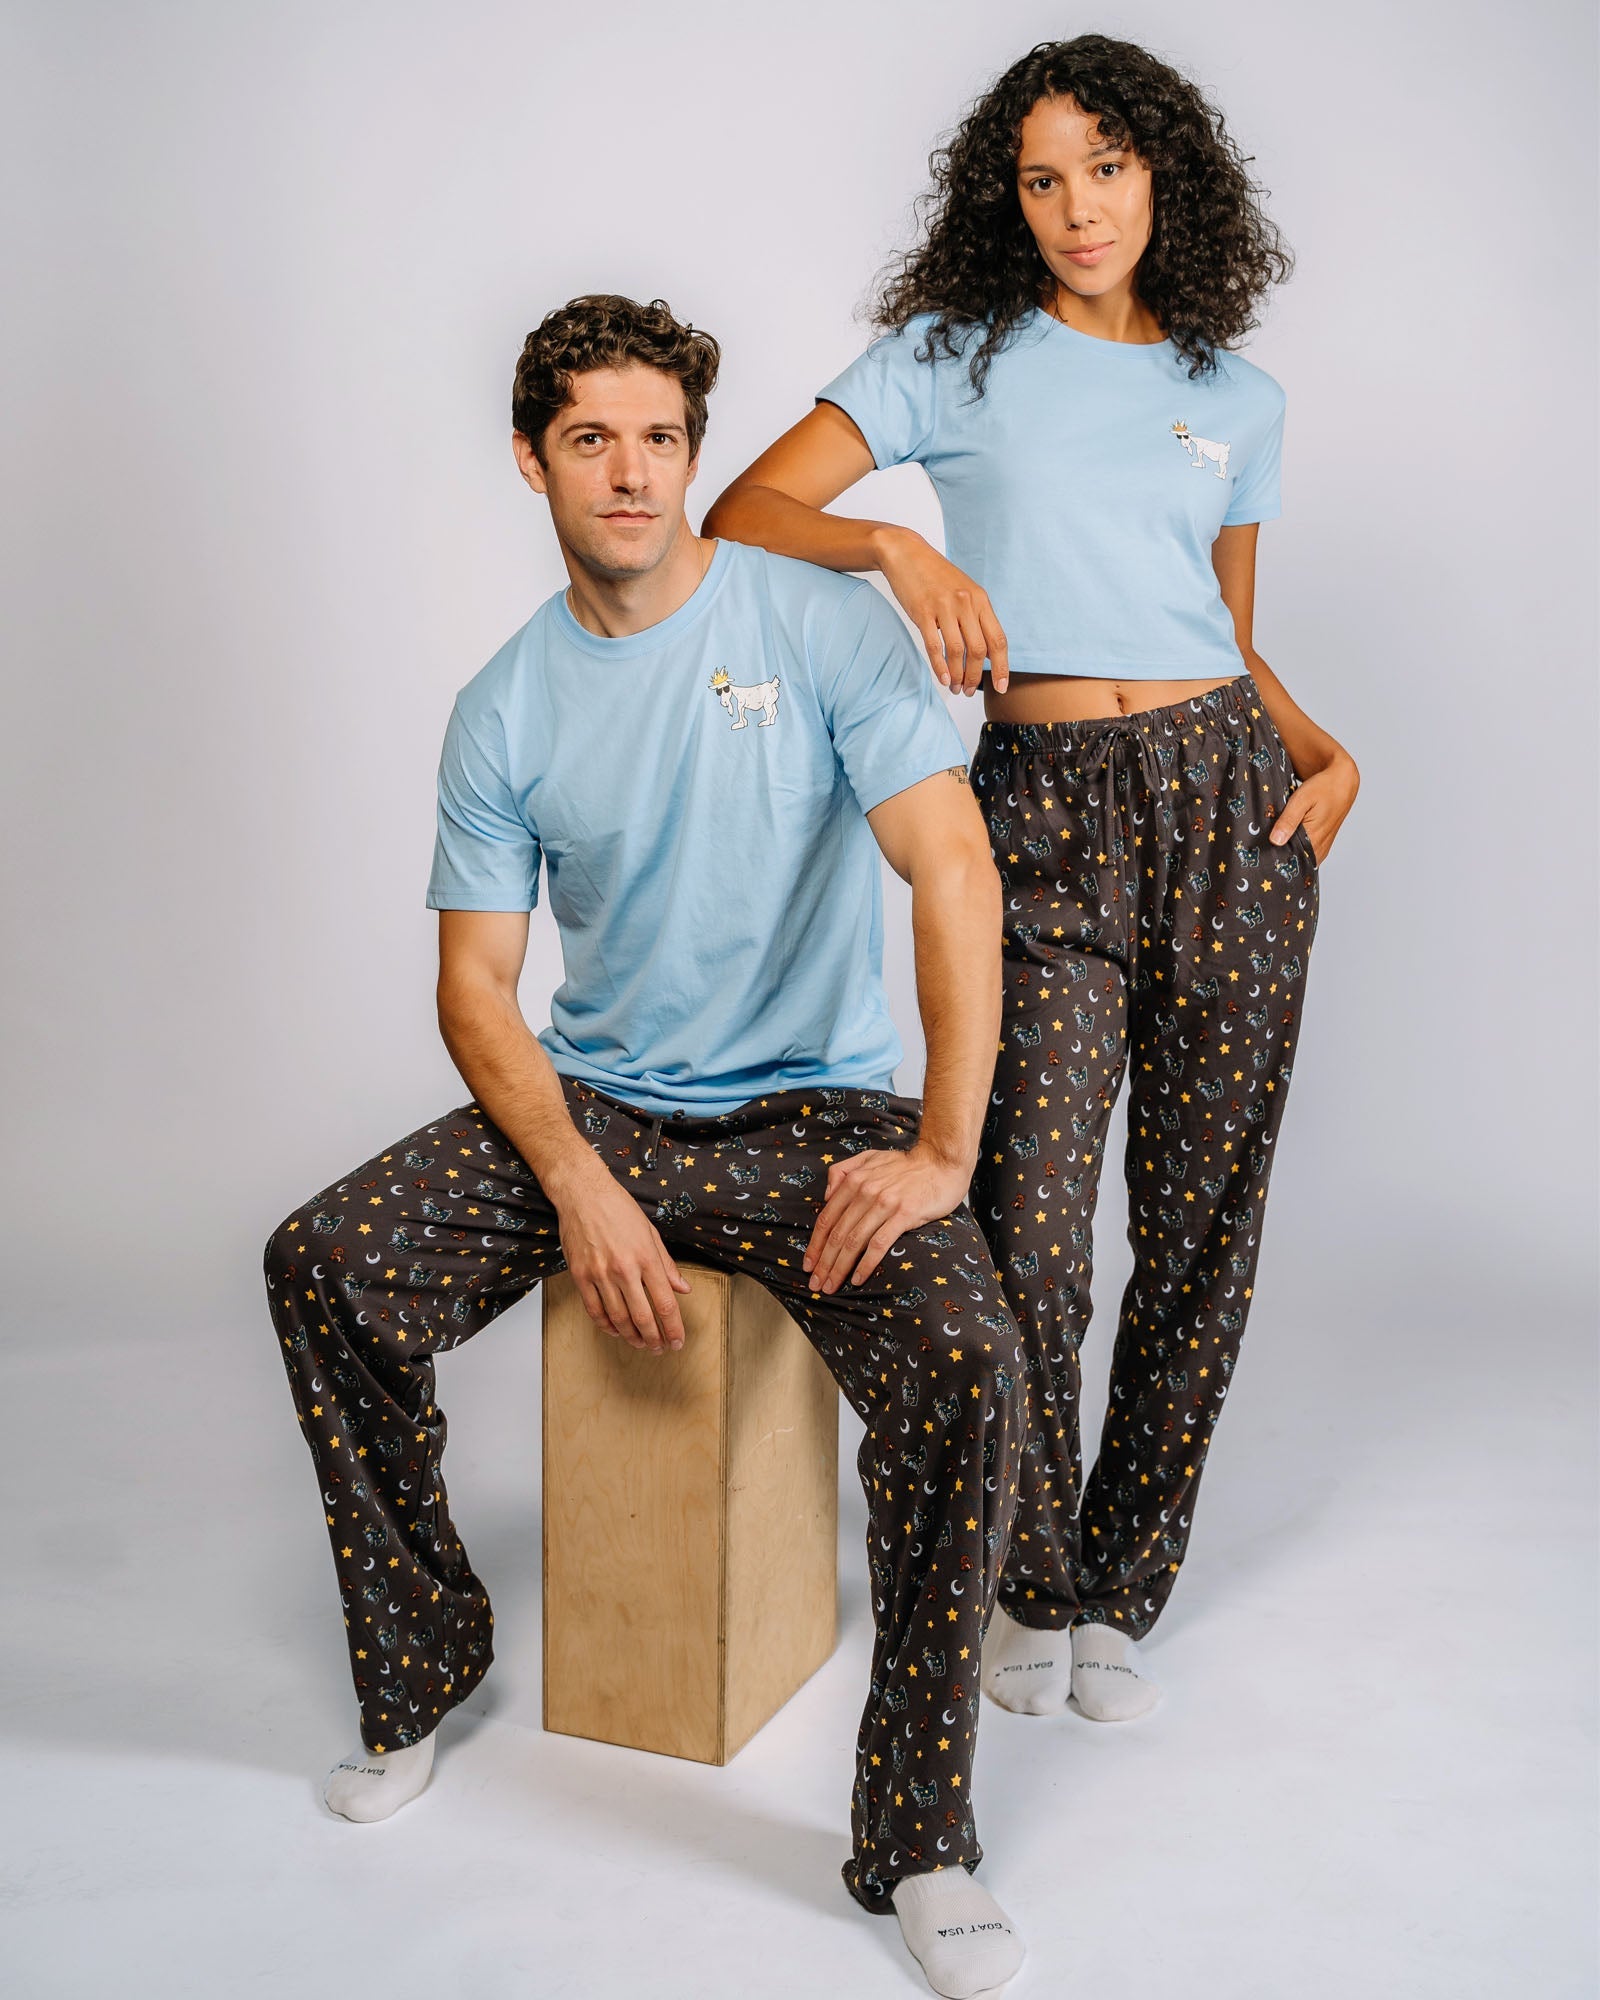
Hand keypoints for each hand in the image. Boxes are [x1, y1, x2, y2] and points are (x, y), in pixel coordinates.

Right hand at [555, 1167, 691, 1353]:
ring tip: (640, 1344)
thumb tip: (683, 1288)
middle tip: (660, 1349)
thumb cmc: (618, 1208)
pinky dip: (606, 1325)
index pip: (665, 1303)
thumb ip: (667, 1265)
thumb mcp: (650, 1233)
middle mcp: (624, 1269)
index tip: (677, 1341)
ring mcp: (600, 1274)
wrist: (582, 1193)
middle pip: (643, 1317)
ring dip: (631, 1337)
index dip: (673, 1328)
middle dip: (654, 1339)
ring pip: (618, 1318)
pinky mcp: (581, 1276)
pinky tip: (615, 1330)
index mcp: (646, 1257)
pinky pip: (594, 1310)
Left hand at [802, 1140, 972, 1293]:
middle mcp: (865, 1192)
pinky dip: (865, 1264)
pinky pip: (878, 1244)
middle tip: (816, 1285)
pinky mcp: (904, 1215)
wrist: (942, 1161)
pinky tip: (857, 1279)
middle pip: (836, 1234)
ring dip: (839, 1268)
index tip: (808, 1265)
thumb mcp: (869, 1157)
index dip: (814, 1245)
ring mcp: (884, 1204)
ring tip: (832, 1287)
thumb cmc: (907, 1165)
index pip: (826, 1219)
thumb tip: (826, 1195)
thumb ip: (844, 1170)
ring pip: (853, 1242)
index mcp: (854, 1181)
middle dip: (823, 1263)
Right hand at [876, 529, 1009, 695]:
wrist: (906, 553)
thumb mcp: (963, 591)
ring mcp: (944, 607)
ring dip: (959, 675)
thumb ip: (975, 617)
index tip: (1002, 687)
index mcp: (980, 600)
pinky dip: (940, 667)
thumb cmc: (934, 576)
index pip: (998, 639)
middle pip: (979, 650)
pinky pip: (935, 646)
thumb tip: (983, 651)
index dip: (1002, 666)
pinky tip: (944, 679)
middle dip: (977, 676)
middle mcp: (966, 603)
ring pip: (958, 651)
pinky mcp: (923, 612)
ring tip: (957, 688)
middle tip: (970, 691)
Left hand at [1270, 749, 1358, 866]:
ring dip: (1286, 852)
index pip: (1290, 860)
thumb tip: (1275, 841)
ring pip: (1299, 857)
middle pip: (1294, 861)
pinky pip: (1305, 852)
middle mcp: (1319, 848)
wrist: (1342, 781)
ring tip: (1270, 845)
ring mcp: (1321, 847)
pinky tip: (1283, 841)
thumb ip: (1288, 821)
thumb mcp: (1302, 800)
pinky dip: (1294, 848)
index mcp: (1314, 840)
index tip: (1260, 856)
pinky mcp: (1321, 843)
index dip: (1274, 859)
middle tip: (1261, 850)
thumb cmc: (1323, 787)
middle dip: (1278, 857)